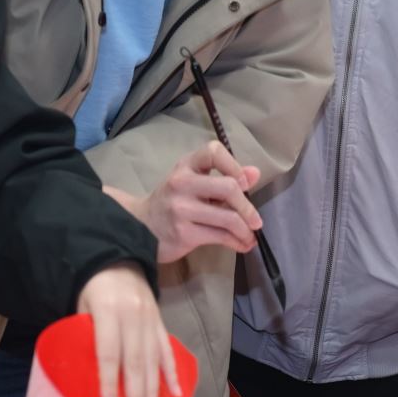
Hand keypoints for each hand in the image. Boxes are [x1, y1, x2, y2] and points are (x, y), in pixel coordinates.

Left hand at [75, 263, 181, 396]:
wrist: (117, 262)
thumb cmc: (92, 292)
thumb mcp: (81, 310)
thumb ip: (86, 338)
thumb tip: (87, 377)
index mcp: (108, 311)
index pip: (109, 353)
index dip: (110, 382)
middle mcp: (133, 316)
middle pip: (135, 362)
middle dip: (138, 396)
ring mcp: (151, 319)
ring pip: (153, 360)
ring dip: (154, 391)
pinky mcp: (160, 321)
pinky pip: (167, 350)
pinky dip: (172, 372)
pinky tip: (176, 393)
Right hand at [143, 141, 262, 261]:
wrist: (140, 226)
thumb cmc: (174, 201)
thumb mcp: (195, 182)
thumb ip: (225, 177)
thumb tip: (255, 173)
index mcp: (187, 165)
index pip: (213, 152)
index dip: (234, 165)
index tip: (245, 182)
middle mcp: (182, 183)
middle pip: (228, 188)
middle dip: (248, 207)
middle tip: (256, 221)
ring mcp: (181, 209)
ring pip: (228, 218)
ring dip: (246, 230)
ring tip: (250, 236)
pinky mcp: (183, 233)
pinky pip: (220, 237)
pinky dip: (237, 242)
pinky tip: (242, 244)